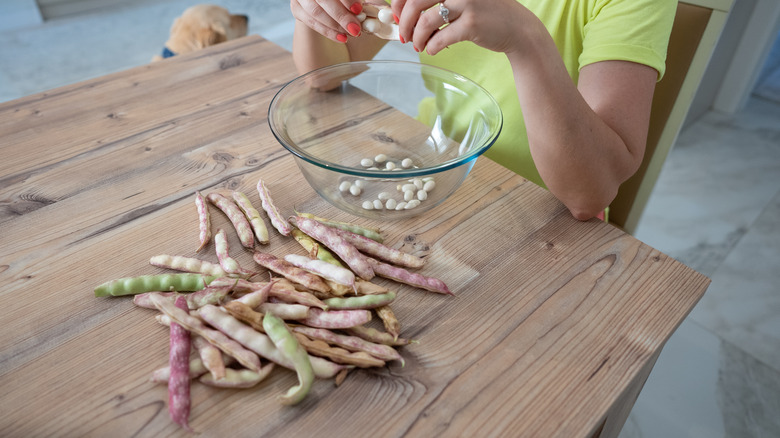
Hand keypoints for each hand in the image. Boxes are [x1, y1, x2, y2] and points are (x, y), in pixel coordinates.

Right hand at [291, 0, 364, 42]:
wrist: (329, 7)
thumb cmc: (345, 1)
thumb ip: (366, 0)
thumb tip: (375, 7)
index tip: (358, 9)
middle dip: (341, 15)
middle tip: (356, 28)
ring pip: (315, 11)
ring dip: (335, 25)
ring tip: (351, 34)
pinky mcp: (297, 8)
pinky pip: (310, 22)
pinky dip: (327, 31)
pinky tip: (341, 38)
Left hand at [392, 0, 528, 54]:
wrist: (517, 28)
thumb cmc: (484, 13)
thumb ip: (436, 0)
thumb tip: (400, 12)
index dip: (399, 2)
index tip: (396, 15)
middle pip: (415, 2)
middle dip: (403, 22)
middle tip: (403, 36)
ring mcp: (466, 3)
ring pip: (425, 22)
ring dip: (417, 38)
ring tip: (418, 46)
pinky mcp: (471, 24)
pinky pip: (440, 38)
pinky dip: (431, 47)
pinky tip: (432, 50)